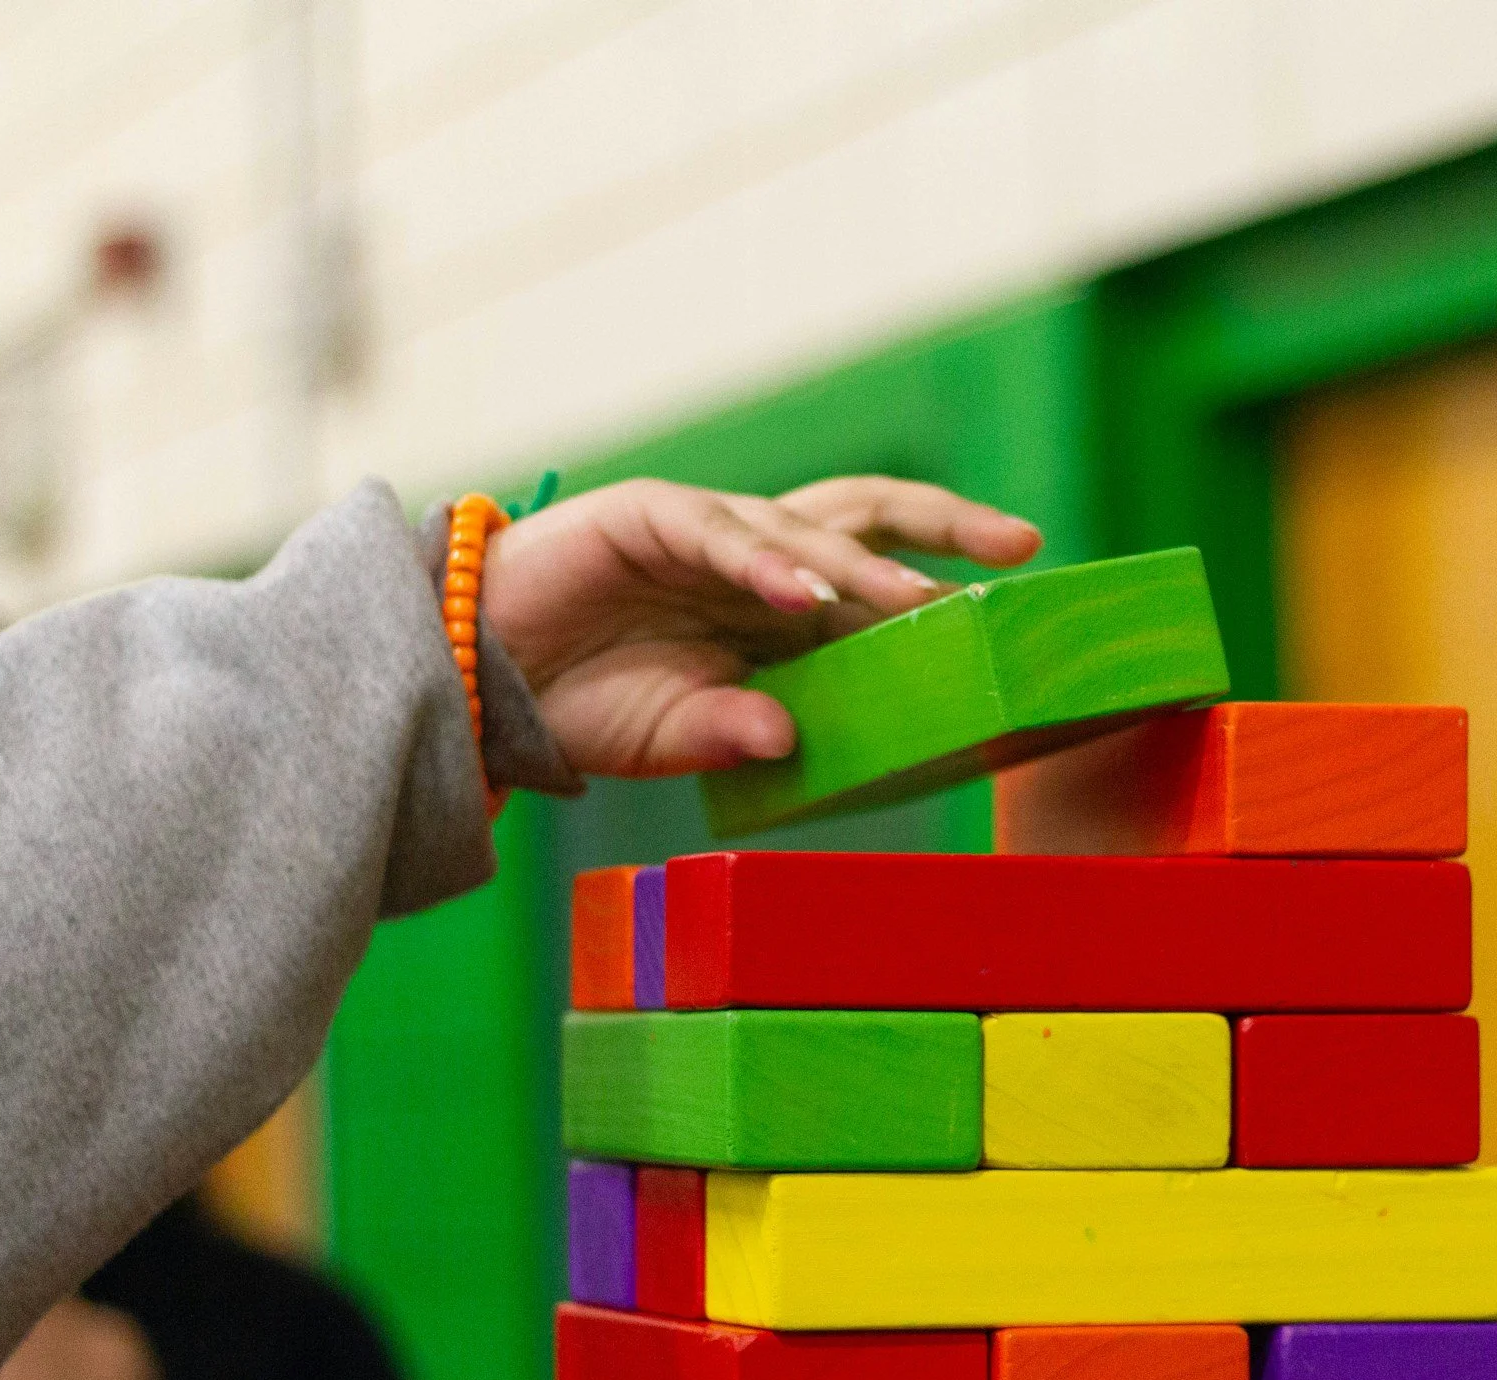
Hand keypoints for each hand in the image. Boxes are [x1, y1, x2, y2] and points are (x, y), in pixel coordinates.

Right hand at [482, 475, 1041, 777]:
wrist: (476, 675)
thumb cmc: (578, 702)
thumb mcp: (674, 734)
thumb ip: (732, 735)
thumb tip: (791, 743)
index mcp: (773, 605)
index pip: (874, 578)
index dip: (941, 586)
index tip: (1016, 607)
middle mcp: (754, 557)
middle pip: (867, 518)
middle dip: (945, 525)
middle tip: (1020, 545)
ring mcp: (705, 531)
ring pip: (805, 527)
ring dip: (862, 565)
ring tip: (914, 600)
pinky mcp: (648, 518)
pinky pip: (720, 536)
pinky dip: (766, 563)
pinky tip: (806, 594)